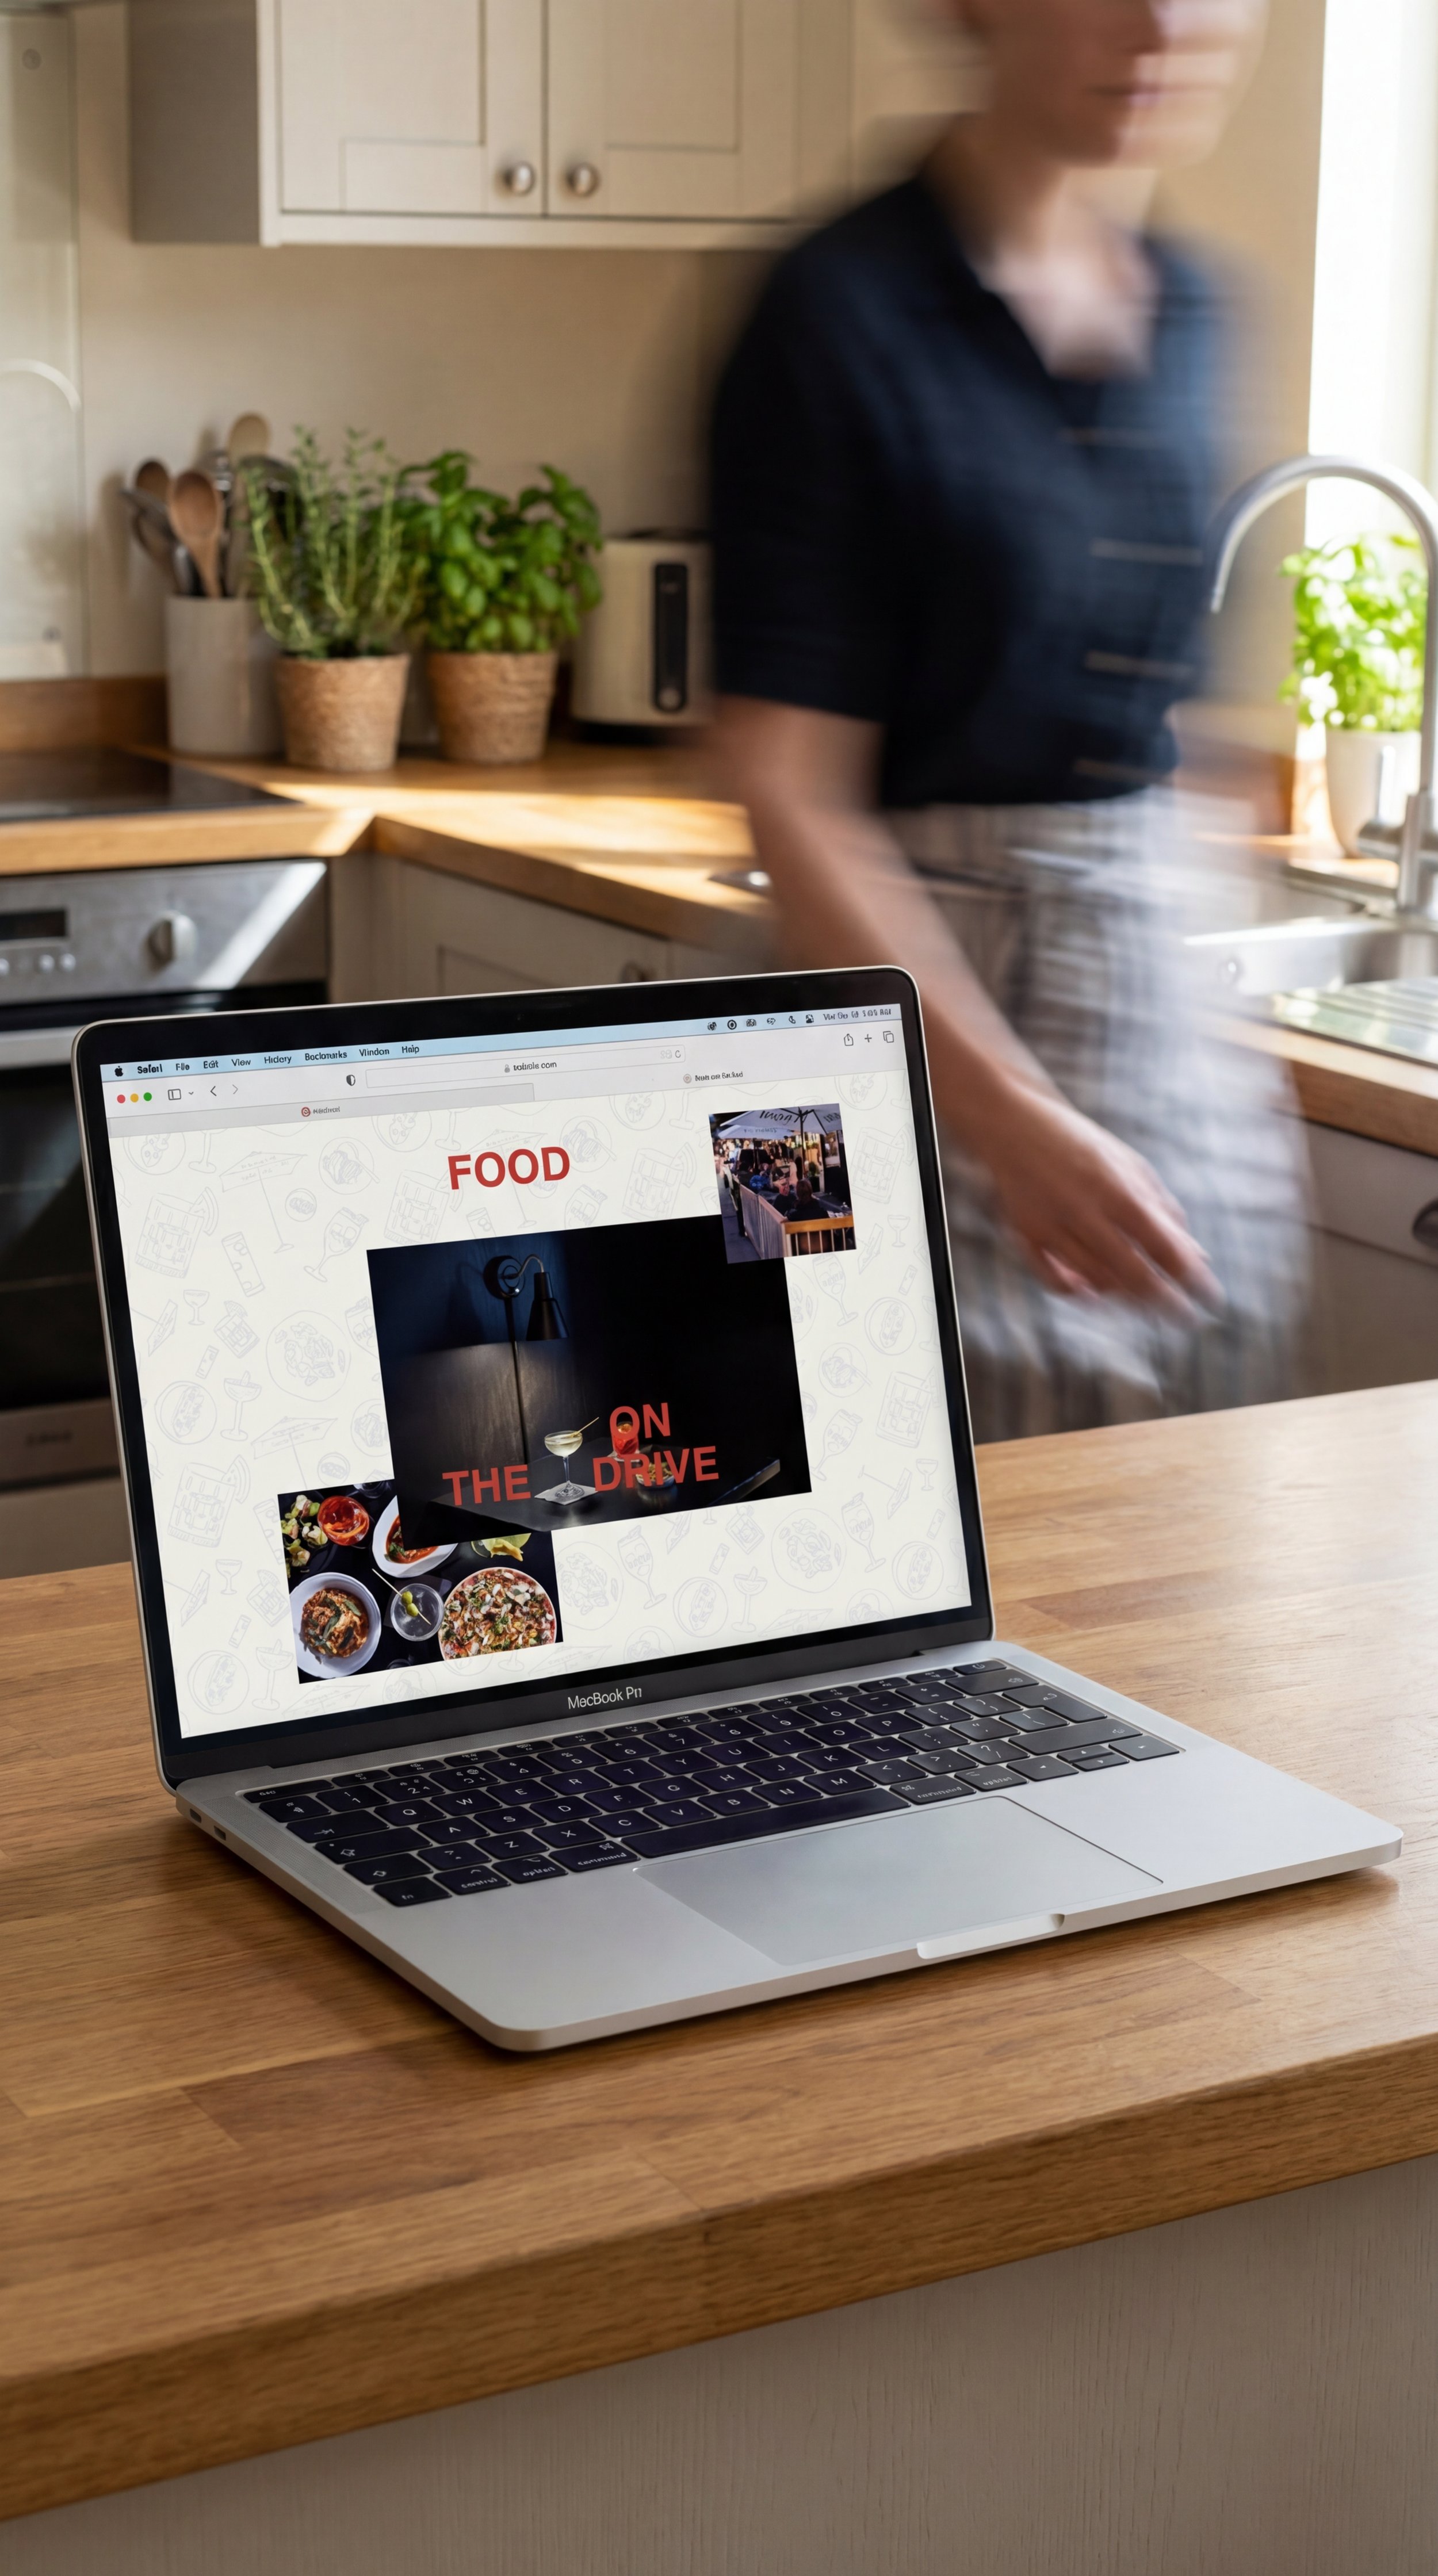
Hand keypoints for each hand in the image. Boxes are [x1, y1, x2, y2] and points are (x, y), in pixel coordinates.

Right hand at [966, 1076, 1220, 1317]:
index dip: (1192, 1280)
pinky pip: (1052, 1279)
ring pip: (1095, 1281)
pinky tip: (1097, 1296)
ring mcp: (1051, 1226)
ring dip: (1128, 1299)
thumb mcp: (1131, 1166)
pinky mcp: (1025, 1235)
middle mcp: (1084, 1211)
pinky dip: (1075, 1292)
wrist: (1016, 1123)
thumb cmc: (1083, 1145)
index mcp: (1118, 1190)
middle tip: (1187, 1320)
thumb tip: (1197, 1256)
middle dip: (1166, 1304)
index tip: (1212, 1301)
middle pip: (1133, 1274)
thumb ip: (1164, 1209)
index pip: (1165, 1248)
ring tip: (1149, 1305)